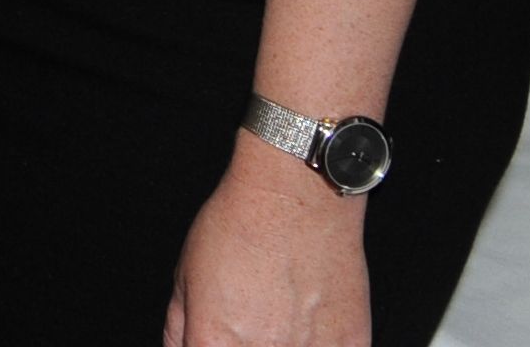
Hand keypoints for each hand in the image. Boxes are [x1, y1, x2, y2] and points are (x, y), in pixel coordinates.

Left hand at [163, 140, 368, 345]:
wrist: (297, 197)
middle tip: (250, 328)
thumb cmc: (239, 225)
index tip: (217, 342)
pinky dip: (317, 346)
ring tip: (278, 323)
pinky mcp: (350, 345)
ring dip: (280, 346)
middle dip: (242, 345)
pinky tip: (307, 328)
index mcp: (215, 342)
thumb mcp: (186, 275)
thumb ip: (179, 329)